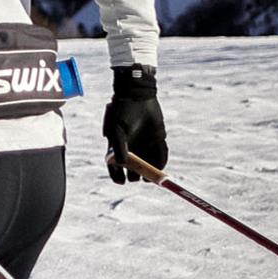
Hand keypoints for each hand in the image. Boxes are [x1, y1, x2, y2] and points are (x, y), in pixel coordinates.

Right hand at [103, 66, 166, 183]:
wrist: (138, 96)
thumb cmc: (122, 112)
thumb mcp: (116, 130)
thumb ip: (118, 147)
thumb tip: (122, 163)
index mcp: (117, 150)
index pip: (116, 170)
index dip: (118, 177)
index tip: (122, 181)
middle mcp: (132, 151)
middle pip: (133, 172)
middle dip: (136, 175)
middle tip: (139, 174)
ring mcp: (145, 146)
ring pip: (149, 166)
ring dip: (151, 172)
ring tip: (153, 173)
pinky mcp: (158, 140)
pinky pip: (161, 156)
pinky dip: (161, 161)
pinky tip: (160, 165)